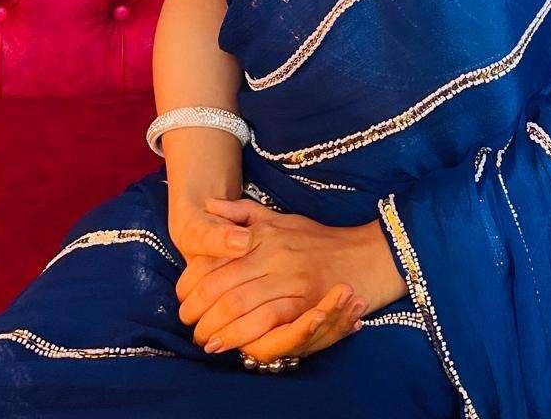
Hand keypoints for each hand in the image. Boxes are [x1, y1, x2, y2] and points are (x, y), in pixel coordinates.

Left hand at [175, 196, 404, 361]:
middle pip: (222, 286)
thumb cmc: (321, 239)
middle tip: (187, 324)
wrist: (368, 254)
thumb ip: (244, 213)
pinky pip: (266, 322)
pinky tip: (230, 346)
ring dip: (215, 328)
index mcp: (264, 234)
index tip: (182, 296)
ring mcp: (289, 278)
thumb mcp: (282, 218)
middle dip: (198, 310)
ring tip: (204, 340)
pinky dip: (242, 337)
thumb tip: (210, 204)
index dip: (193, 282)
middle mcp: (273, 253)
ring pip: (239, 306)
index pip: (216, 259)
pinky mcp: (305, 302)